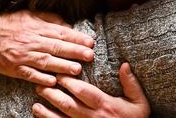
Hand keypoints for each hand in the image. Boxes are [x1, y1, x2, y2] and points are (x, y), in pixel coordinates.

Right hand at [0, 10, 94, 85]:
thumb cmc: (10, 24)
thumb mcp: (29, 15)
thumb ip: (49, 19)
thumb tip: (68, 25)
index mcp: (36, 27)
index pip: (60, 32)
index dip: (76, 37)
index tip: (90, 42)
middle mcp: (31, 41)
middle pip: (55, 46)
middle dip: (74, 51)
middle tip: (89, 55)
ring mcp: (22, 56)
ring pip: (44, 61)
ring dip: (61, 66)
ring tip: (76, 70)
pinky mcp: (15, 68)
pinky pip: (29, 74)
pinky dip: (40, 78)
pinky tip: (52, 82)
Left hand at [32, 63, 150, 117]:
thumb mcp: (139, 102)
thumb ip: (131, 83)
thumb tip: (125, 64)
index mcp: (105, 105)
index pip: (83, 91)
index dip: (69, 82)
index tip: (59, 73)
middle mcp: (93, 117)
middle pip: (68, 104)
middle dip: (53, 93)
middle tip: (42, 83)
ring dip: (47, 110)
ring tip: (36, 99)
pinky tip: (39, 114)